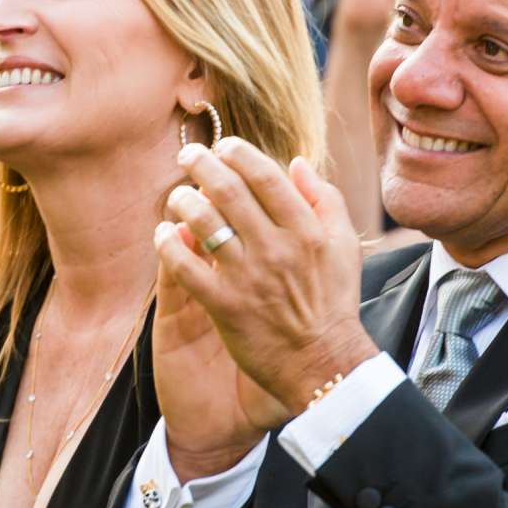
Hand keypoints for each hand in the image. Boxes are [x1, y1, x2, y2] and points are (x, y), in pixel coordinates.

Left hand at [156, 139, 374, 465]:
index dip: (239, 153)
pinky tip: (164, 234)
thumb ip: (324, 199)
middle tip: (188, 156)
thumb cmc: (333, 301)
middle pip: (229, 191)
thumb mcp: (343, 245)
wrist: (322, 362)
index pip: (266, 176)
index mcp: (306, 230)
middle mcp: (276, 248)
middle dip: (202, 164)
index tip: (224, 146)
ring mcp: (248, 277)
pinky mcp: (225, 306)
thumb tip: (297, 162)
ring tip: (177, 196)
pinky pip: (186, 267)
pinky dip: (169, 245)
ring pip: (204, 224)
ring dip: (183, 201)